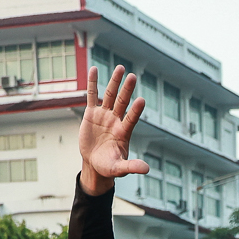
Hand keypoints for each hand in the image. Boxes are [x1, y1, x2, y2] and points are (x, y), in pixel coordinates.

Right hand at [78, 66, 148, 194]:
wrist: (95, 163)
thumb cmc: (109, 166)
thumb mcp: (119, 168)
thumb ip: (131, 166)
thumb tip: (147, 170)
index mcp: (123, 132)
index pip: (131, 119)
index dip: (136, 111)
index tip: (141, 100)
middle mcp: (116, 120)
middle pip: (122, 102)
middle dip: (127, 90)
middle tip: (133, 76)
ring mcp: (104, 115)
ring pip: (109, 96)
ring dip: (115, 83)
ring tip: (121, 68)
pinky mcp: (91, 114)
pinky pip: (92, 96)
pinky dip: (93, 83)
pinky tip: (94, 70)